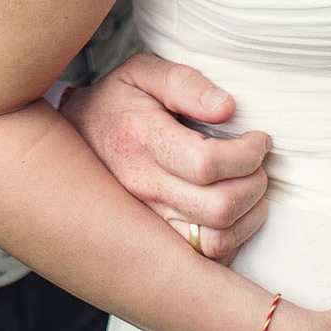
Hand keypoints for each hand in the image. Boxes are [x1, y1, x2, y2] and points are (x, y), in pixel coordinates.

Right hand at [59, 52, 270, 261]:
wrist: (71, 139)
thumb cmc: (116, 102)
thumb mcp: (142, 73)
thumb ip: (183, 82)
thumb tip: (226, 108)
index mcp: (142, 139)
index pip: (207, 163)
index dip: (247, 153)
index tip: (259, 139)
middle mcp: (143, 186)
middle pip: (218, 206)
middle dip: (254, 183)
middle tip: (258, 163)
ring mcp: (148, 219)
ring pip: (214, 241)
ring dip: (248, 216)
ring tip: (250, 187)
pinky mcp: (154, 240)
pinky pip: (204, 257)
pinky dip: (233, 239)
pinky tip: (235, 212)